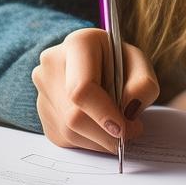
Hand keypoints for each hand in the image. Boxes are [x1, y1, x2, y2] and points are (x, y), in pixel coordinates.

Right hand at [32, 27, 159, 152]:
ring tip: (117, 127)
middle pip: (74, 116)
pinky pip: (65, 138)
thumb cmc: (118, 61)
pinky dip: (89, 141)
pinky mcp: (42, 112)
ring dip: (99, 140)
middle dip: (106, 134)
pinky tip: (100, 126)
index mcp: (78, 44)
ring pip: (69, 131)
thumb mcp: (139, 64)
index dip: (103, 114)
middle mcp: (52, 64)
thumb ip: (143, 84)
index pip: (81, 88)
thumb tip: (129, 111)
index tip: (123, 129)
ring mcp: (42, 89)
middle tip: (130, 134)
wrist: (95, 61)